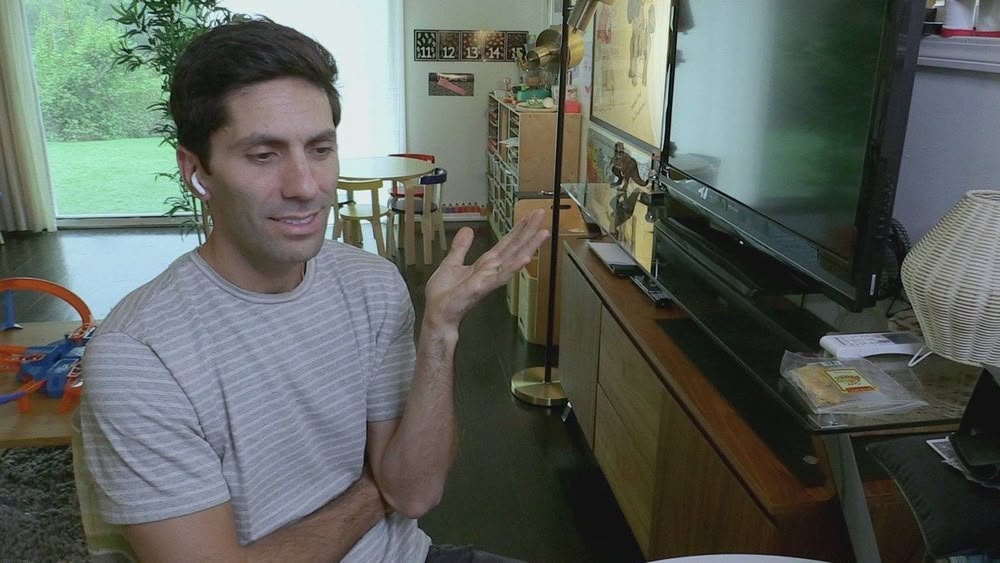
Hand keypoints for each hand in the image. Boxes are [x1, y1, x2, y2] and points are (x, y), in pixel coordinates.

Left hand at [424, 210, 549, 328]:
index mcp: (485, 264)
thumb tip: (468, 229)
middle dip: (528, 231)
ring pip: (514, 259)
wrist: (436, 314)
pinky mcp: (483, 287)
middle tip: (541, 213)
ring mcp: (490, 279)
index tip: (529, 216)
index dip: (518, 229)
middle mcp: (492, 270)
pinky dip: (514, 267)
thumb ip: (461, 247)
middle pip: (514, 247)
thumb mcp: (451, 263)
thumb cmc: (444, 294)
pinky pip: (501, 276)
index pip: (506, 243)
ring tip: (544, 232)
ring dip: (529, 246)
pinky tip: (527, 258)